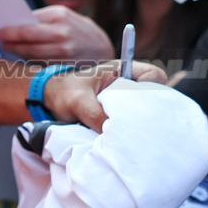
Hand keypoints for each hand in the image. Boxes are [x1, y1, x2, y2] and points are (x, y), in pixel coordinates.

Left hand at [0, 5, 114, 61]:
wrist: (101, 47)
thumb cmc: (76, 29)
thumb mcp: (63, 17)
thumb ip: (41, 19)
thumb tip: (14, 23)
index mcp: (58, 16)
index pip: (28, 23)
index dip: (11, 29)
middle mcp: (61, 33)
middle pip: (27, 39)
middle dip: (10, 41)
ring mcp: (63, 50)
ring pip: (31, 53)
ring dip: (16, 52)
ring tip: (7, 50)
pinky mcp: (64, 64)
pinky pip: (40, 63)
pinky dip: (28, 61)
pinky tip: (20, 59)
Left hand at [42, 60, 166, 131]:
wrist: (52, 102)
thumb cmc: (64, 93)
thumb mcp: (78, 102)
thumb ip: (95, 114)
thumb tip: (113, 132)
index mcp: (122, 70)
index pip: (154, 74)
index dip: (153, 87)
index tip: (139, 102)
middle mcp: (128, 84)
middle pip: (156, 94)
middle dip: (149, 109)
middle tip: (136, 123)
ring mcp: (126, 100)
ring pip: (146, 110)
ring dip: (139, 121)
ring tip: (128, 132)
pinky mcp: (121, 114)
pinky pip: (134, 122)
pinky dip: (130, 129)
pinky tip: (123, 137)